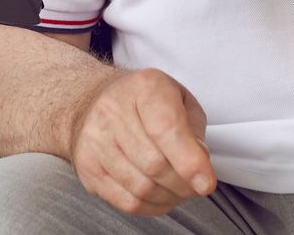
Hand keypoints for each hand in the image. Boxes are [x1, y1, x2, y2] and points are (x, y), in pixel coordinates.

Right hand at [69, 68, 215, 215]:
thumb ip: (194, 132)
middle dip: (183, 184)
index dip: (189, 161)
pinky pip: (126, 202)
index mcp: (144, 87)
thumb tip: (197, 170)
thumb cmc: (147, 102)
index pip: (166, 129)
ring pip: (141, 187)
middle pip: (155, 164)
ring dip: (168, 196)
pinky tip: (160, 196)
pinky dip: (151, 206)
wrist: (96, 100)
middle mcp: (113, 110)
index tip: (206, 183)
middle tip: (195, 184)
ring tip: (178, 189)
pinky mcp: (86, 166)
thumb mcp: (180, 100)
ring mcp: (95, 140)